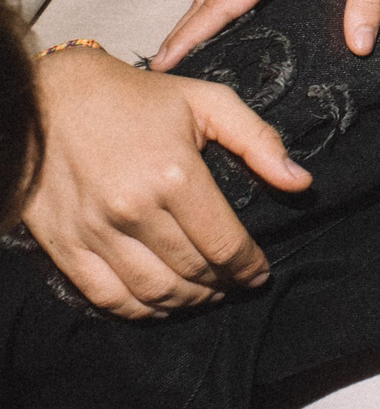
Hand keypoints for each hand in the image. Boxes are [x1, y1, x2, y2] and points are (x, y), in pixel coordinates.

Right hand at [24, 48, 311, 315]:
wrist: (50, 97)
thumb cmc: (134, 97)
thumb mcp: (206, 102)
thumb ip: (258, 141)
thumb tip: (301, 182)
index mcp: (174, 173)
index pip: (226, 245)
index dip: (250, 268)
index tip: (260, 273)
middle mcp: (134, 208)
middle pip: (193, 273)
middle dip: (223, 285)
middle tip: (234, 284)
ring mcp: (96, 230)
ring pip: (154, 293)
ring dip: (188, 303)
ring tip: (204, 294)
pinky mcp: (65, 245)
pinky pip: (108, 297)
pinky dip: (140, 311)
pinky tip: (159, 303)